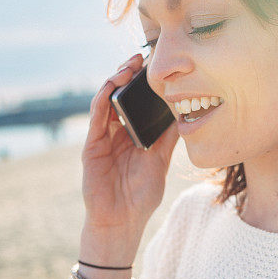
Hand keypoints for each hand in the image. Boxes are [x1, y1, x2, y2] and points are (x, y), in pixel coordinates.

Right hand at [81, 53, 179, 231]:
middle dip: (129, 75)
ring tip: (128, 65)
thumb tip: (186, 116)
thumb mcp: (160, 162)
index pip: (137, 103)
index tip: (156, 66)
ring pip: (106, 101)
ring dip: (115, 80)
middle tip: (142, 57)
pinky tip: (112, 85)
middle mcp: (116, 133)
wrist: (122, 221)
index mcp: (133, 135)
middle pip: (120, 96)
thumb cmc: (140, 197)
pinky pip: (96, 116)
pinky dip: (102, 99)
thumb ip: (168, 139)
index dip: (143, 84)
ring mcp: (102, 138)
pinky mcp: (91, 145)